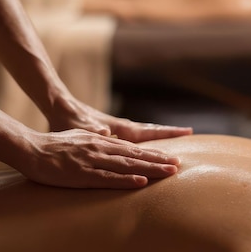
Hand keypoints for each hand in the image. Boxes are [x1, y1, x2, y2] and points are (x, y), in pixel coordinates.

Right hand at [22, 129, 182, 188]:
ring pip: (127, 166)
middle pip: (135, 156)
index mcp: (100, 141)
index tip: (170, 158)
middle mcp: (100, 148)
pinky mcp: (82, 174)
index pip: (132, 148)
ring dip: (149, 169)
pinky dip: (126, 181)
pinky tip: (141, 183)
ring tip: (168, 173)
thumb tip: (107, 138)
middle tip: (178, 166)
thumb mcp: (79, 138)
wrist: (31, 149)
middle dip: (158, 161)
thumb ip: (95, 140)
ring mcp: (92, 161)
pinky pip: (108, 178)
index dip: (153, 154)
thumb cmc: (53, 146)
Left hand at [47, 96, 192, 142]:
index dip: (166, 134)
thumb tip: (106, 133)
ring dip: (159, 136)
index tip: (188, 132)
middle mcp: (120, 128)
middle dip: (170, 134)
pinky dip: (145, 139)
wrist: (59, 105)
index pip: (147, 132)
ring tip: (176, 138)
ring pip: (144, 133)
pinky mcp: (111, 132)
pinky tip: (148, 146)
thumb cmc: (67, 117)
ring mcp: (117, 129)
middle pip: (151, 131)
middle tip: (191, 133)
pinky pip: (134, 137)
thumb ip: (91, 130)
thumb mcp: (77, 126)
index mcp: (117, 128)